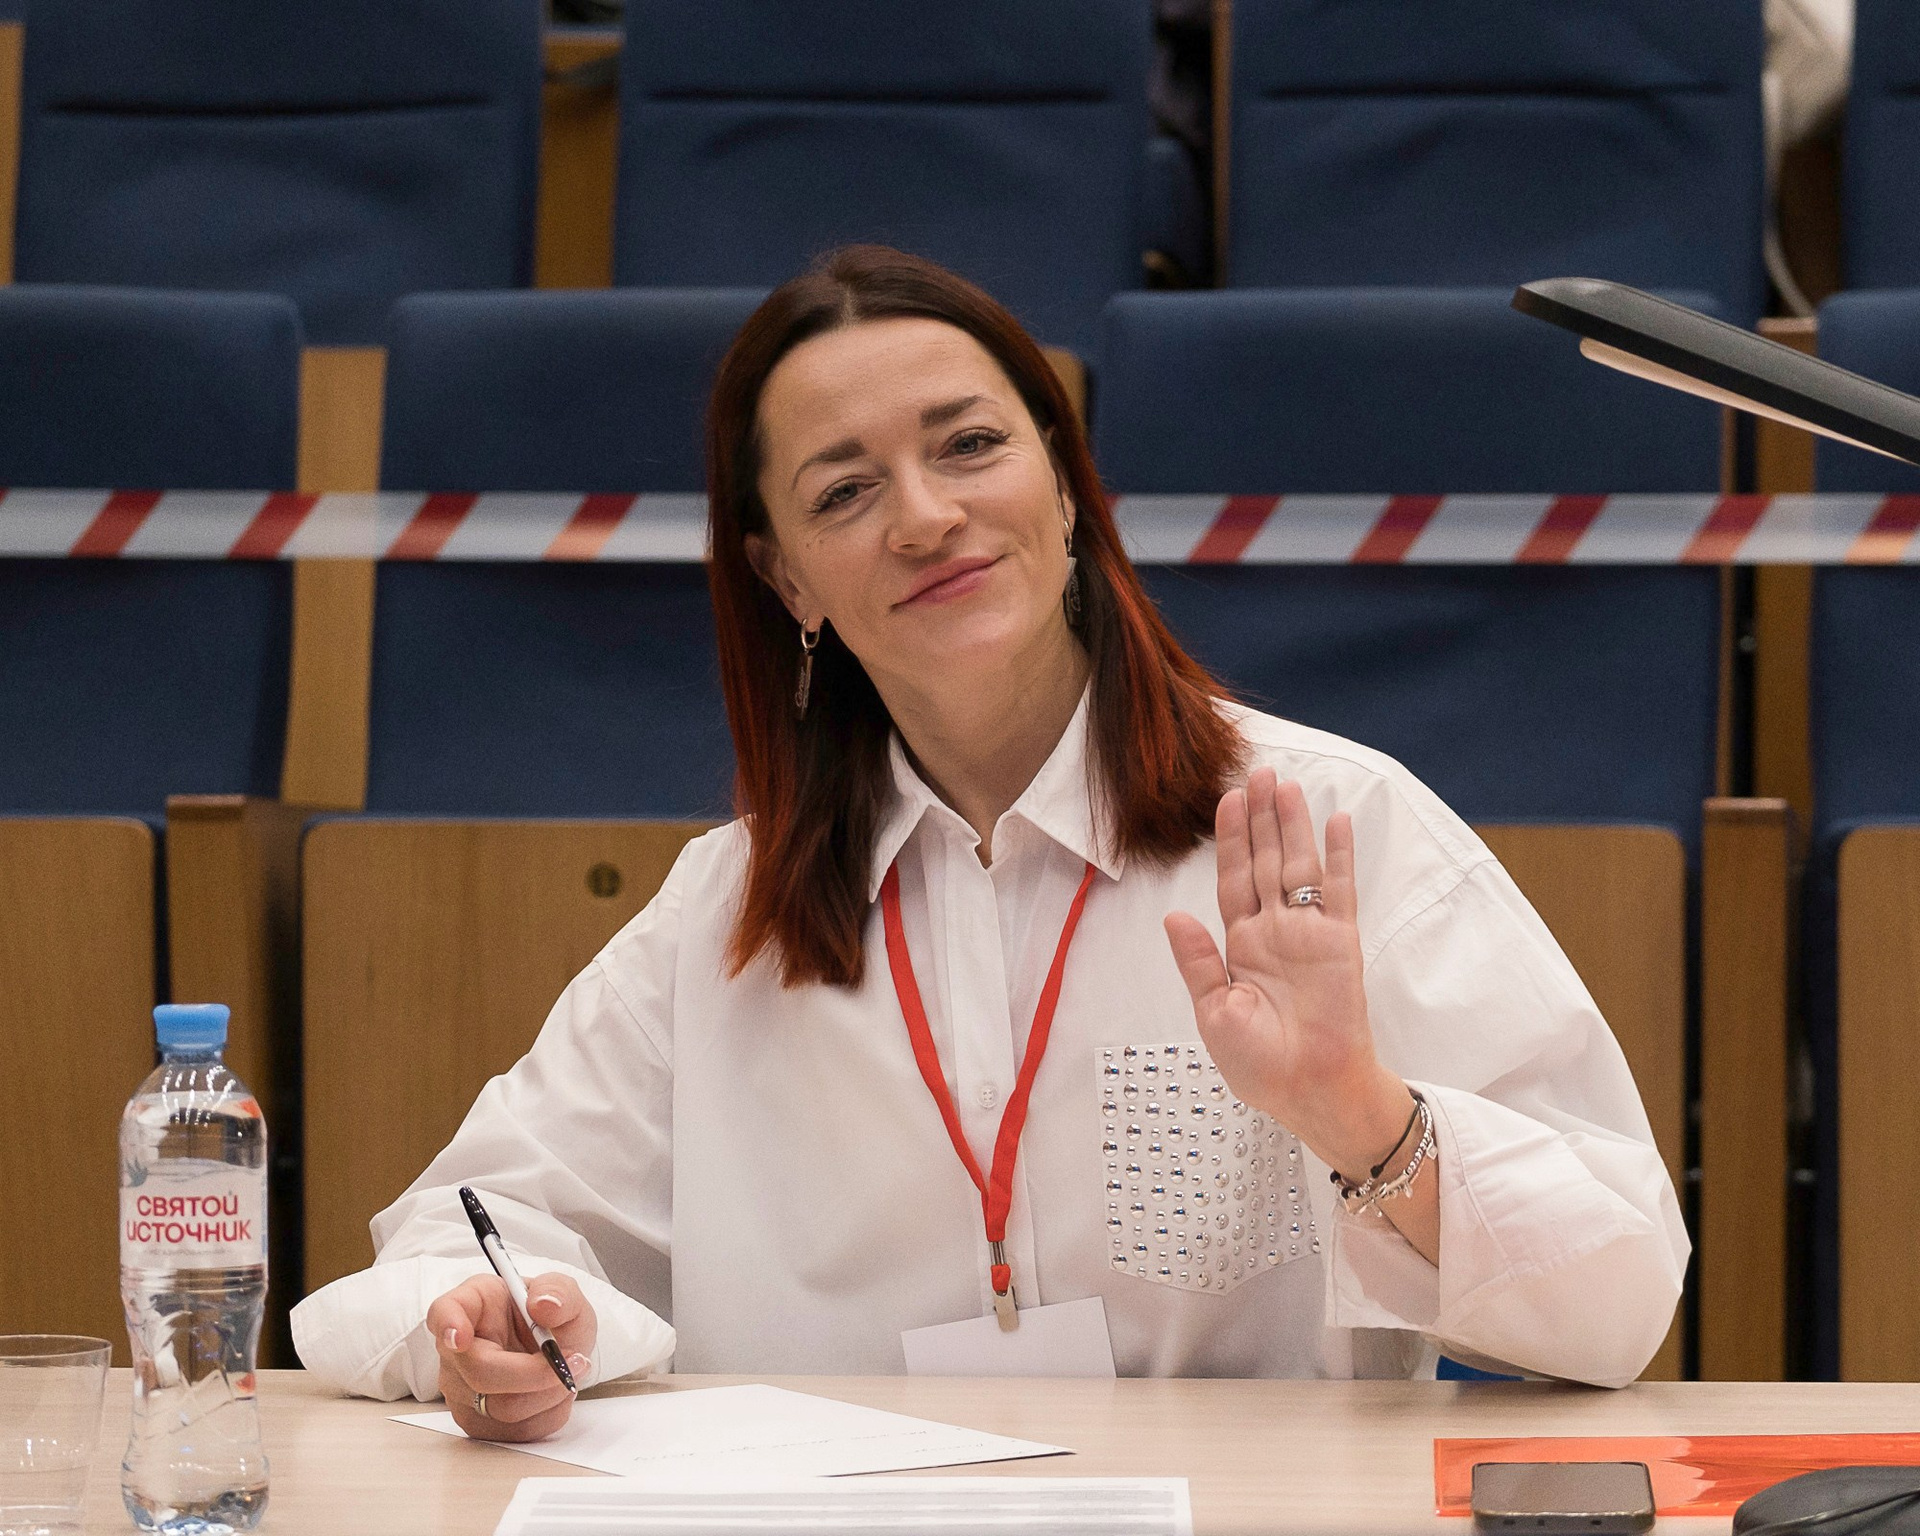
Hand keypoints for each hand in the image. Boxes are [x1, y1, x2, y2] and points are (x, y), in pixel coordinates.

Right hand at [428, 1272, 595, 1442]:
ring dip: (550, 1393)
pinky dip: (550, 1412)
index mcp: (470, 1305)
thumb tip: (544, 1305)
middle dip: (536, 1372)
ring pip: (504, 1409)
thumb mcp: (562, 1292)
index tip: (460, 1336)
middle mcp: (455, 1351)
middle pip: (480, 1373)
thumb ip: (557, 1290)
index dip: (448, 1325)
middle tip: (572, 1360)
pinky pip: (518, 1431)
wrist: (555, 1346)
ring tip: (570, 1370)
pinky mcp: (479, 1423)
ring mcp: (462, 1391)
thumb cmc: (547, 1316)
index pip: (443, 1312)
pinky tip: (556, 1391)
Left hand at [1164, 766, 1412, 1173]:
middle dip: (1262, 818)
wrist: (1309, 1091)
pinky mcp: (1342, 944)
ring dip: (1295, 826)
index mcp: (1240, 945)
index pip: (1234, 879)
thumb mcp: (1214, 1013)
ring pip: (1300, 867)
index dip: (1231, 839)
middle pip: (1267, 861)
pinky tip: (1339, 822)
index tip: (1227, 799)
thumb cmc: (1259, 1064)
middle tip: (1259, 772)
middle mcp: (1274, 931)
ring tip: (1288, 785)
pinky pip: (1340, 892)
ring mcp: (1310, 934)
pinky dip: (1341, 856)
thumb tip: (1173, 914)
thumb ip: (1197, 961)